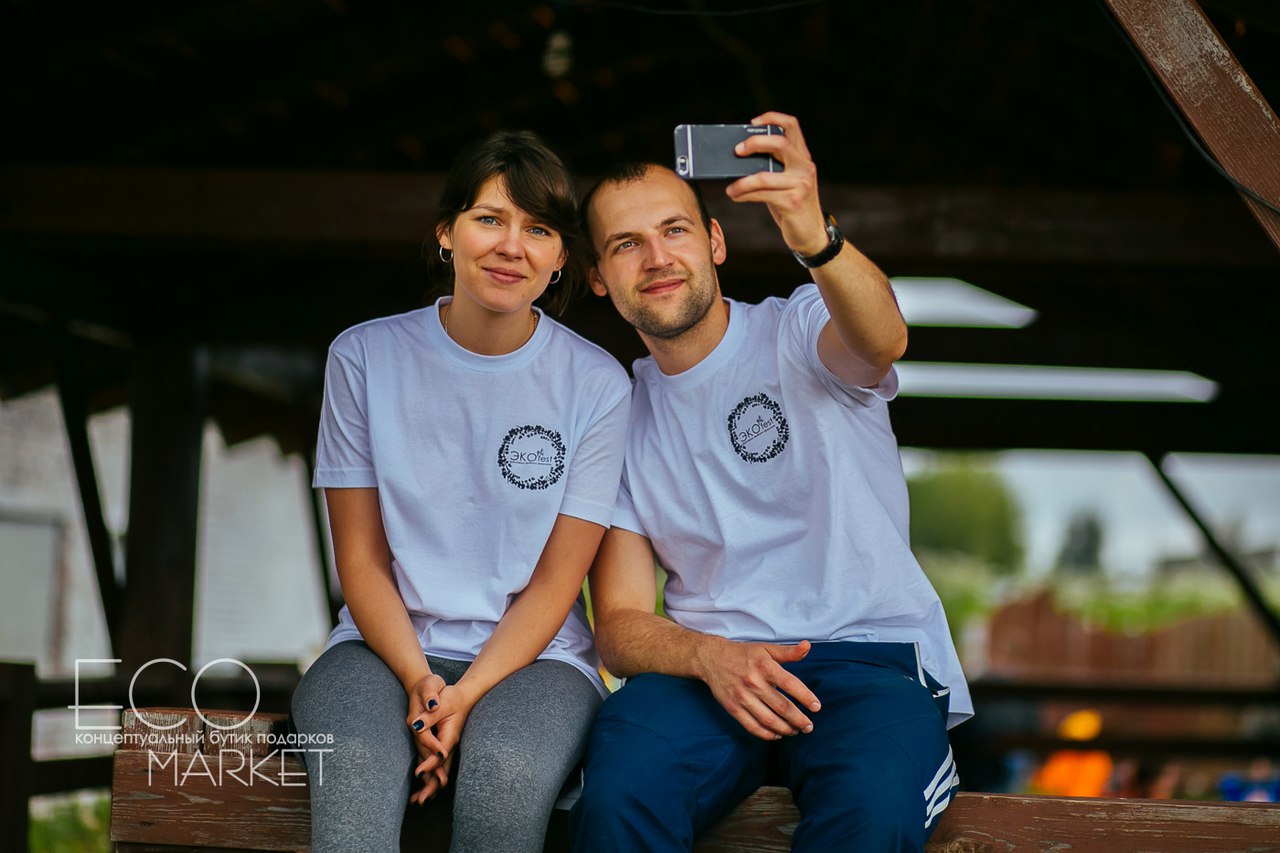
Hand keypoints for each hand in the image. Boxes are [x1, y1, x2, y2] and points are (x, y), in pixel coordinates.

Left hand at [407, 682, 476, 804]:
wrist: (465, 696)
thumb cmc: (453, 698)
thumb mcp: (443, 703)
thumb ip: (430, 715)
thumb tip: (415, 725)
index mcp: (450, 736)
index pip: (439, 754)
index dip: (429, 764)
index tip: (418, 773)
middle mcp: (449, 744)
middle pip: (441, 769)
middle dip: (431, 785)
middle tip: (419, 801)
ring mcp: (447, 747)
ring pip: (440, 770)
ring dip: (430, 785)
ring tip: (418, 801)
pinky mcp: (443, 746)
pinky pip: (438, 765)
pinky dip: (431, 776)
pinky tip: (424, 786)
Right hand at [696, 637, 821, 740]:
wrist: (712, 658)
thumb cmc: (743, 654)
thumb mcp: (766, 648)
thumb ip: (788, 652)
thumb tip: (808, 646)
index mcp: (765, 666)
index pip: (790, 685)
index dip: (805, 697)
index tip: (816, 707)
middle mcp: (754, 682)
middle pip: (782, 706)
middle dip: (799, 719)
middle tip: (809, 726)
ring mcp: (742, 697)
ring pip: (768, 720)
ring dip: (785, 729)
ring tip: (795, 731)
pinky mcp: (733, 708)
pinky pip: (752, 726)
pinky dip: (766, 734)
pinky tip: (777, 734)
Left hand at [724, 112, 829, 257]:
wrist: (812, 235)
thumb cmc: (793, 206)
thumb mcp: (787, 183)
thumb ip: (773, 168)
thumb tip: (741, 160)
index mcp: (803, 158)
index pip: (792, 126)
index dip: (772, 118)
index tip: (753, 122)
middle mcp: (804, 167)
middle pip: (779, 143)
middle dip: (754, 143)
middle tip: (737, 151)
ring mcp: (800, 184)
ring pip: (763, 176)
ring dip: (741, 182)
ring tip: (731, 188)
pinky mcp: (792, 202)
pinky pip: (761, 194)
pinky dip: (744, 195)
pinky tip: (736, 196)